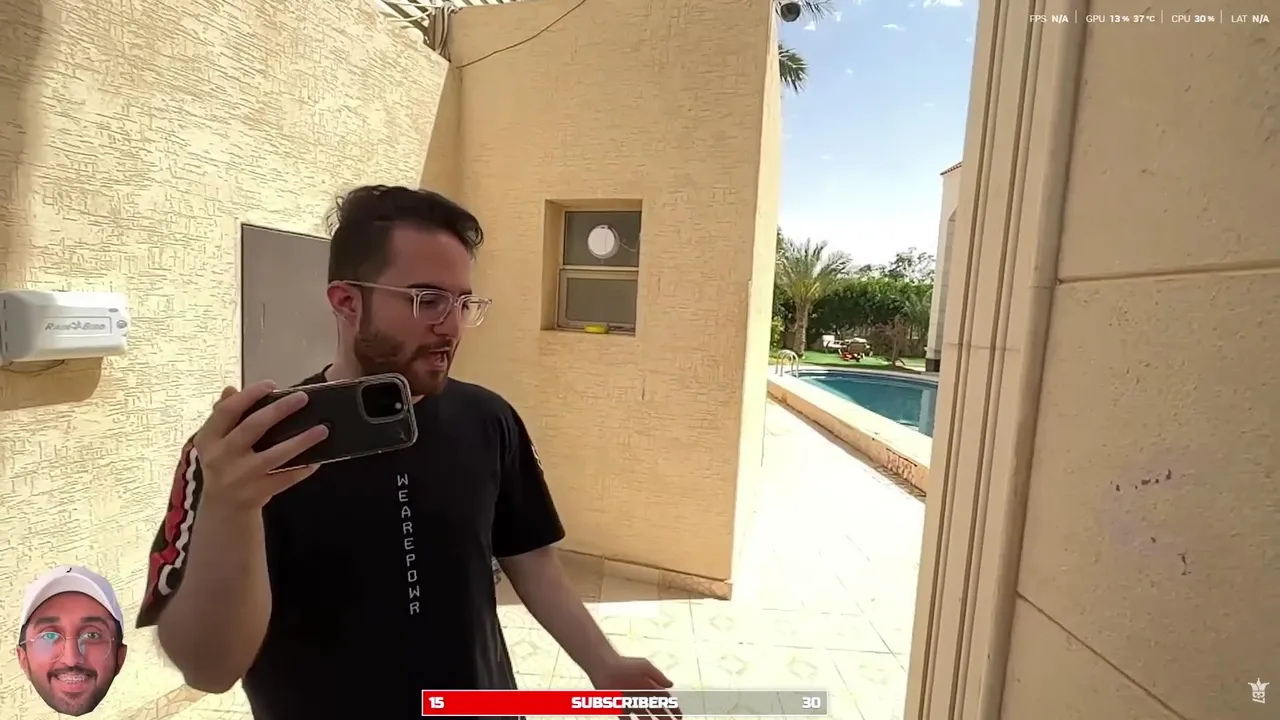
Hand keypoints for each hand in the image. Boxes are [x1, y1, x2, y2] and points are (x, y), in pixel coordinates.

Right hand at [193, 381, 328, 510]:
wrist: (222, 507)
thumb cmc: (223, 463)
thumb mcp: (215, 441)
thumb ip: (223, 415)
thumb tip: (231, 389)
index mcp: (209, 439)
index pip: (227, 411)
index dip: (248, 395)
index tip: (271, 384)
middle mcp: (221, 457)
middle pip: (253, 428)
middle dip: (279, 410)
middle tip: (303, 397)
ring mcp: (240, 477)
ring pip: (275, 455)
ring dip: (301, 441)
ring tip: (323, 429)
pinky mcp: (257, 493)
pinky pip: (285, 478)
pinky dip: (302, 468)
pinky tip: (317, 459)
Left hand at [590, 656, 679, 717]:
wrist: (604, 667)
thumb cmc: (625, 664)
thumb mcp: (645, 667)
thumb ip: (658, 676)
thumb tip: (671, 685)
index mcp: (649, 686)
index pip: (665, 700)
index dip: (673, 708)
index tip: (679, 717)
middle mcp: (641, 695)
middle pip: (656, 711)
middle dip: (665, 719)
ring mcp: (631, 703)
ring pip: (644, 717)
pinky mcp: (620, 707)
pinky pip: (627, 719)